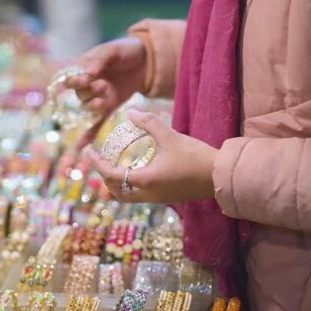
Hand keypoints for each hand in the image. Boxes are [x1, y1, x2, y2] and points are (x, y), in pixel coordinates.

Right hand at [65, 37, 147, 148]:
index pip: (70, 79)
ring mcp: (98, 97)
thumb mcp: (113, 49)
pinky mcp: (108, 108)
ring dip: (93, 107)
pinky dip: (88, 135)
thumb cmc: (126, 50)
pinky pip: (96, 123)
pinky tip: (80, 148)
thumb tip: (88, 72)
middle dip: (90, 93)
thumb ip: (100, 59)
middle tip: (103, 85)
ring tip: (103, 101)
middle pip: (80, 95)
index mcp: (83, 69)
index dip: (74, 81)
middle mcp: (87, 85)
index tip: (85, 80)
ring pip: (88, 108)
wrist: (147, 60)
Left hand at [88, 110, 217, 202]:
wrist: (221, 176)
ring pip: (128, 197)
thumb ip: (149, 123)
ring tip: (116, 168)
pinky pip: (140, 196)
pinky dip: (130, 187)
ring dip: (117, 185)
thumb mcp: (171, 136)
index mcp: (145, 180)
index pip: (111, 175)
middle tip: (101, 161)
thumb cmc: (196, 156)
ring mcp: (158, 199)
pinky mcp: (166, 198)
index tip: (90, 152)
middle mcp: (148, 194)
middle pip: (116, 192)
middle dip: (105, 178)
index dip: (97, 163)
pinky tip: (136, 171)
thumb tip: (132, 112)